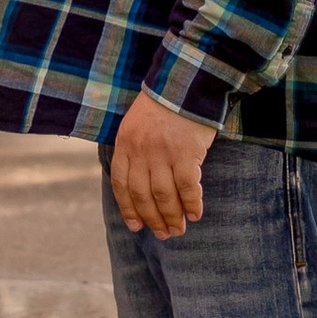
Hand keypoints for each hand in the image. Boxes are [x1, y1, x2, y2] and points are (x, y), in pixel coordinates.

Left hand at [110, 90, 216, 239]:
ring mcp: (163, 154)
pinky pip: (188, 187)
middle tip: (163, 234)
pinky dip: (192, 204)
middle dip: (152, 218)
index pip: (121, 184)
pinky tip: (195, 214)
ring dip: (171, 216)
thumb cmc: (162, 106)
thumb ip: (134, 151)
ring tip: (178, 230)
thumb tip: (140, 184)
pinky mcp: (186, 153)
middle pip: (142, 194)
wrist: (186, 83)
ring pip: (164, 195)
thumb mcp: (136, 125)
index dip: (128, 208)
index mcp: (125, 144)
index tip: (135, 226)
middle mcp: (141, 152)